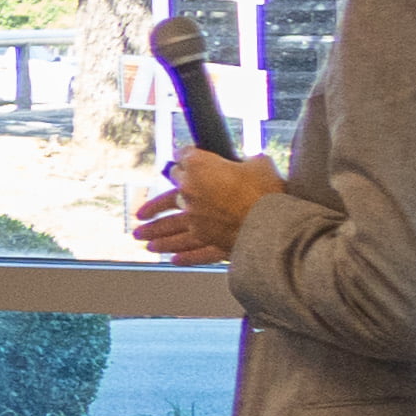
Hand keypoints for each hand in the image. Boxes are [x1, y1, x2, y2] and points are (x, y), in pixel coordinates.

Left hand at [143, 146, 274, 258]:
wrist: (275, 223)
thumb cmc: (268, 190)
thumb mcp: (259, 163)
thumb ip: (246, 162)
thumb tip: (248, 163)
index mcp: (201, 168)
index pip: (185, 158)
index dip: (185, 156)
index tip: (183, 158)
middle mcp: (191, 195)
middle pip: (165, 199)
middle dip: (152, 207)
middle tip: (140, 214)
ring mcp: (196, 221)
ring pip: (170, 229)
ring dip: (155, 235)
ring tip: (142, 239)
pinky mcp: (208, 242)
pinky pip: (192, 251)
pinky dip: (183, 256)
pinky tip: (173, 259)